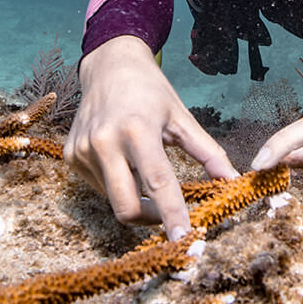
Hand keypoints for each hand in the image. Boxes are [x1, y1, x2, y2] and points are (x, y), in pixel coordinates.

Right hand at [63, 35, 236, 238]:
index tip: (184, 237)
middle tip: (169, 213)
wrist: (108, 66)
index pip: (157, 181)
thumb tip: (233, 180)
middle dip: (151, 219)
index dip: (172, 213)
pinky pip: (99, 188)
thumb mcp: (182, 117)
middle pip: (126, 206)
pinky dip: (117, 185)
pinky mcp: (69, 157)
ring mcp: (82, 151)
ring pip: (113, 200)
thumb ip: (209, 152)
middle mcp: (104, 142)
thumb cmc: (150, 91)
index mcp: (136, 129)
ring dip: (134, 197)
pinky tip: (122, 160)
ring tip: (143, 168)